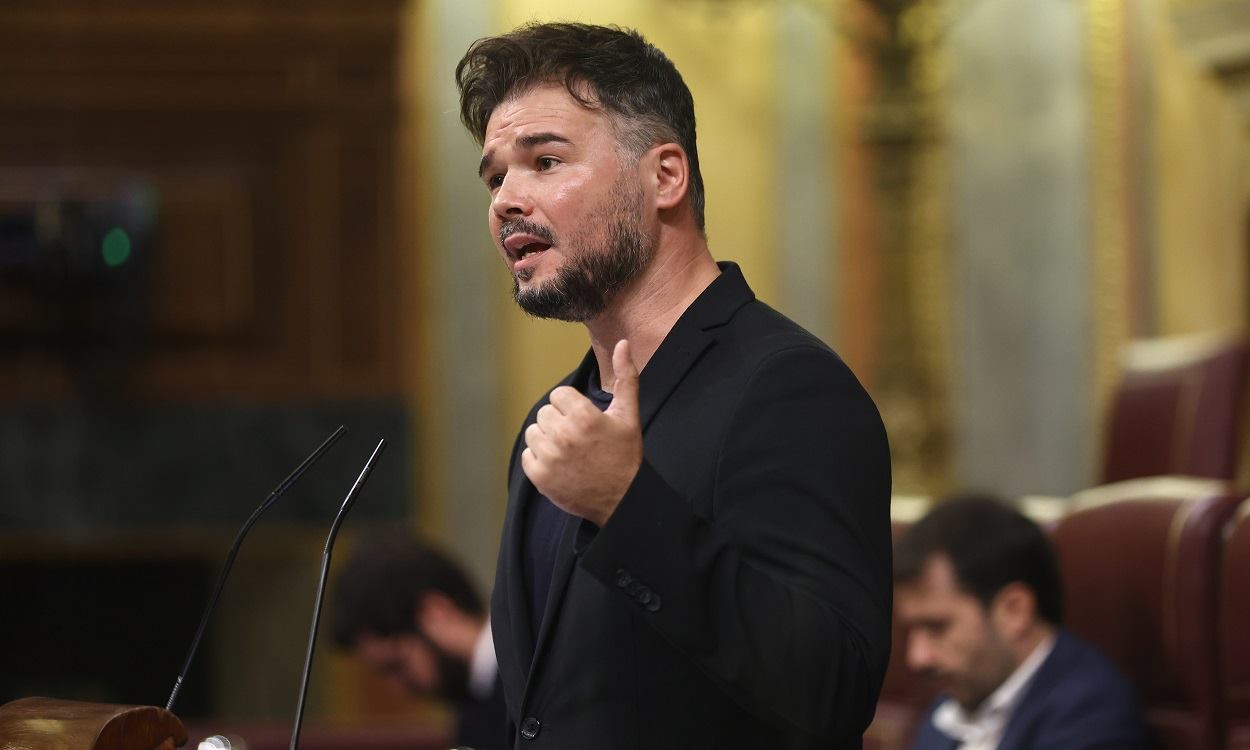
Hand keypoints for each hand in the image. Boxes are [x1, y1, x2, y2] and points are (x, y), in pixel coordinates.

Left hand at [521, 339, 642, 526]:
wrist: (622, 499)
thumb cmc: (625, 455)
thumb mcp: (629, 415)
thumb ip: (626, 376)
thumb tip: (622, 343)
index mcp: (584, 416)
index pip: (559, 395)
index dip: (572, 407)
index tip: (585, 422)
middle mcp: (564, 435)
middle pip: (545, 413)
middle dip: (559, 422)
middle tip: (578, 438)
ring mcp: (550, 458)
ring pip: (534, 433)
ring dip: (547, 440)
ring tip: (569, 451)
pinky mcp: (541, 477)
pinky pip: (528, 456)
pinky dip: (539, 460)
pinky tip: (560, 465)